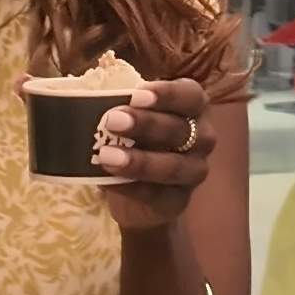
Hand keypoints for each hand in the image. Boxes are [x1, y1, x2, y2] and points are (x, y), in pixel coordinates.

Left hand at [87, 78, 213, 232]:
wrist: (141, 192)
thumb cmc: (138, 138)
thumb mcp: (134, 117)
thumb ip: (124, 107)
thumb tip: (91, 98)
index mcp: (194, 107)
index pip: (189, 95)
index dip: (166, 94)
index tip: (136, 94)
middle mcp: (203, 137)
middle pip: (179, 129)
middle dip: (145, 124)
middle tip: (112, 120)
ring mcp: (194, 171)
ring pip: (173, 166)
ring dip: (139, 160)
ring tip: (105, 155)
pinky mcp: (178, 201)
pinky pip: (156, 194)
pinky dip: (129, 187)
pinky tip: (107, 179)